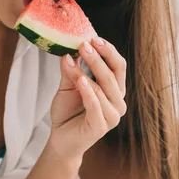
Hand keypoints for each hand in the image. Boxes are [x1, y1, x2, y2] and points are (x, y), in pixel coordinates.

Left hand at [48, 38, 126, 162]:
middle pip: (113, 74)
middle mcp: (118, 102)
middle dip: (98, 57)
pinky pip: (96, 105)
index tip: (92, 38)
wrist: (60, 139)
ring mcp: (112, 116)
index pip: (118, 66)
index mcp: (114, 90)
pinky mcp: (101, 127)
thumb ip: (71, 70)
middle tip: (83, 43)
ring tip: (72, 59)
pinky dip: (88, 92)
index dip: (108, 51)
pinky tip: (80, 80)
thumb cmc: (68, 113)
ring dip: (87, 72)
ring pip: (103, 89)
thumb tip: (68, 48)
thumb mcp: (68, 86)